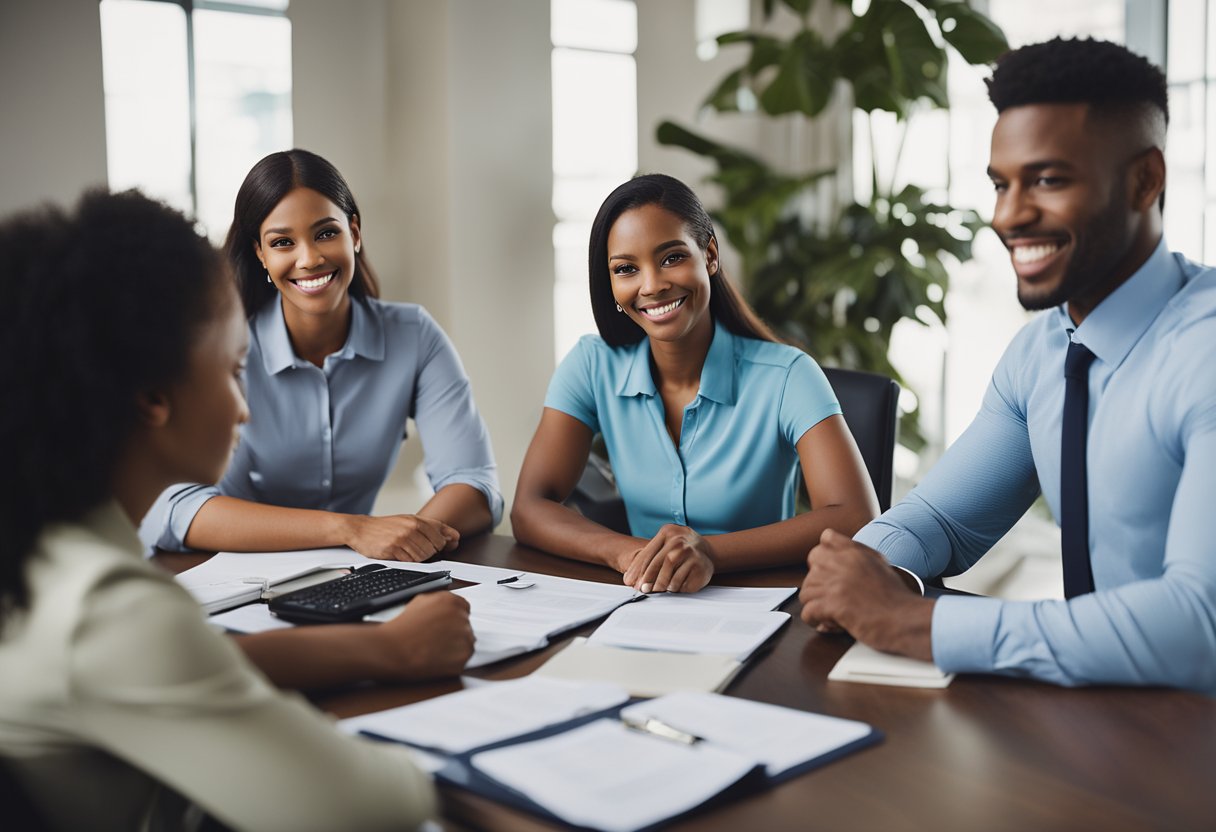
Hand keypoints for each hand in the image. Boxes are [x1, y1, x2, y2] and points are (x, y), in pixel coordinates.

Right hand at [343, 514, 458, 560]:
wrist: (360, 529)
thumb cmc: (385, 527)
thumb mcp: (408, 521)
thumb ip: (430, 528)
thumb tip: (452, 539)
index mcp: (418, 520)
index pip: (445, 534)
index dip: (447, 543)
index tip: (446, 547)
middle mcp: (412, 527)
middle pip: (436, 547)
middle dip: (431, 552)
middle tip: (418, 550)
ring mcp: (403, 538)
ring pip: (424, 556)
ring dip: (418, 558)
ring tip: (407, 552)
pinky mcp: (394, 548)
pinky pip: (410, 561)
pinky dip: (407, 562)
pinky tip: (400, 555)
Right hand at [376, 591, 474, 679]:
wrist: (393, 650)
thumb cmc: (401, 629)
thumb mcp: (418, 602)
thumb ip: (437, 600)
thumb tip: (444, 605)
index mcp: (451, 601)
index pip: (464, 607)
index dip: (452, 618)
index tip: (445, 625)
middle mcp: (461, 616)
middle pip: (465, 624)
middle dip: (453, 631)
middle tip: (436, 638)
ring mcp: (465, 636)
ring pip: (466, 640)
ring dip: (455, 645)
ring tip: (435, 648)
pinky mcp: (464, 655)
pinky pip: (464, 656)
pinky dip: (454, 658)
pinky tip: (438, 657)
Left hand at [621, 525, 714, 593]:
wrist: (708, 551)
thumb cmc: (681, 550)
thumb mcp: (665, 546)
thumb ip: (650, 559)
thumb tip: (630, 578)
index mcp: (667, 532)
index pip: (649, 553)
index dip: (638, 569)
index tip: (631, 581)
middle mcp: (679, 540)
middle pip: (659, 563)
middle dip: (648, 579)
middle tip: (643, 589)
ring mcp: (691, 552)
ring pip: (671, 573)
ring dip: (662, 584)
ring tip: (657, 589)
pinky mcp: (700, 565)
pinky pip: (683, 581)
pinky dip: (675, 587)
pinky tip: (673, 588)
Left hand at [799, 529, 933, 659]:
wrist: (907, 620)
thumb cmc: (897, 599)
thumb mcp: (880, 565)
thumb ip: (858, 557)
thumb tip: (839, 556)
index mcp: (855, 551)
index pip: (826, 538)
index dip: (826, 556)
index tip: (834, 571)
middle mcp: (843, 562)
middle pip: (812, 563)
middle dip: (819, 581)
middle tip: (833, 595)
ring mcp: (835, 583)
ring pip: (806, 591)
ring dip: (817, 605)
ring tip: (835, 614)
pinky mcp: (832, 604)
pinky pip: (807, 612)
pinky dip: (816, 621)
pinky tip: (832, 625)